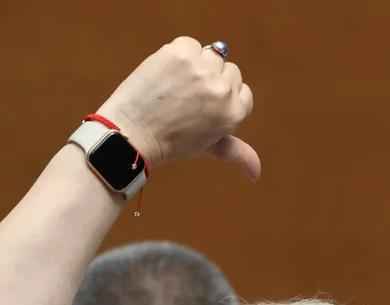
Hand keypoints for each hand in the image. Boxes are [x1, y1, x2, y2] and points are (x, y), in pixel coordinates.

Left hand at [96, 37, 259, 180]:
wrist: (132, 132)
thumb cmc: (171, 143)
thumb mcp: (209, 148)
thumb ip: (238, 154)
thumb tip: (257, 175)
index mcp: (234, 112)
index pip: (242, 90)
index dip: (222, 97)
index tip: (202, 106)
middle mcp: (222, 89)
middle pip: (228, 70)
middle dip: (210, 81)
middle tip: (186, 99)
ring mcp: (201, 68)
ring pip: (210, 55)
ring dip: (195, 66)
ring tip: (176, 86)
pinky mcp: (181, 52)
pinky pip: (189, 44)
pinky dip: (177, 56)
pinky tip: (166, 75)